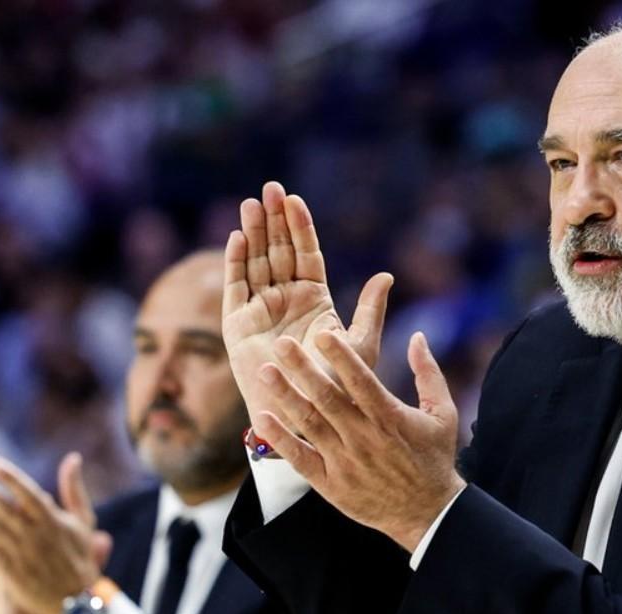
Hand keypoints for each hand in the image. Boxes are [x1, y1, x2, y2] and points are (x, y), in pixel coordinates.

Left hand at [0, 453, 112, 613]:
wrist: (77, 600)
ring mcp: (23, 554)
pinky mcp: (12, 573)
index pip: (30, 494)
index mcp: (55, 520)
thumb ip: (74, 489)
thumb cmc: (79, 555)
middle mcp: (37, 535)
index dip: (11, 478)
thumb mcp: (83, 520)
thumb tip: (72, 457)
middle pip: (6, 508)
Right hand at [223, 181, 392, 443]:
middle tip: (270, 187)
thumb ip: (370, 309)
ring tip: (251, 203)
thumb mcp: (360, 344)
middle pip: (277, 251)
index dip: (299, 227)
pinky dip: (235, 263)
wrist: (312, 418)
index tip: (295, 198)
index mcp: (314, 299)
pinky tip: (237, 238)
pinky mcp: (238, 326)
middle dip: (273, 220)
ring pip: (255, 263)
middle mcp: (284, 300)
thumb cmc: (341, 387)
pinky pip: (236, 288)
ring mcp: (260, 311)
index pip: (305, 254)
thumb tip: (386, 276)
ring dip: (253, 233)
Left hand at [252, 330, 464, 551]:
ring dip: (286, 396)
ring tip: (265, 372)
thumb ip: (428, 373)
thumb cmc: (434, 458)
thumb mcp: (444, 413)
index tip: (323, 333)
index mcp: (390, 418)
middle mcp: (364, 437)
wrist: (427, 513)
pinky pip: (300, 458)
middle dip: (303, 368)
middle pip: (328, 398)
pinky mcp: (331, 484)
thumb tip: (417, 336)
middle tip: (281, 343)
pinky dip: (280, 439)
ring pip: (310, 424)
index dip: (342, 357)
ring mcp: (345, 462)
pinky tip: (261, 419)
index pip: (361, 381)